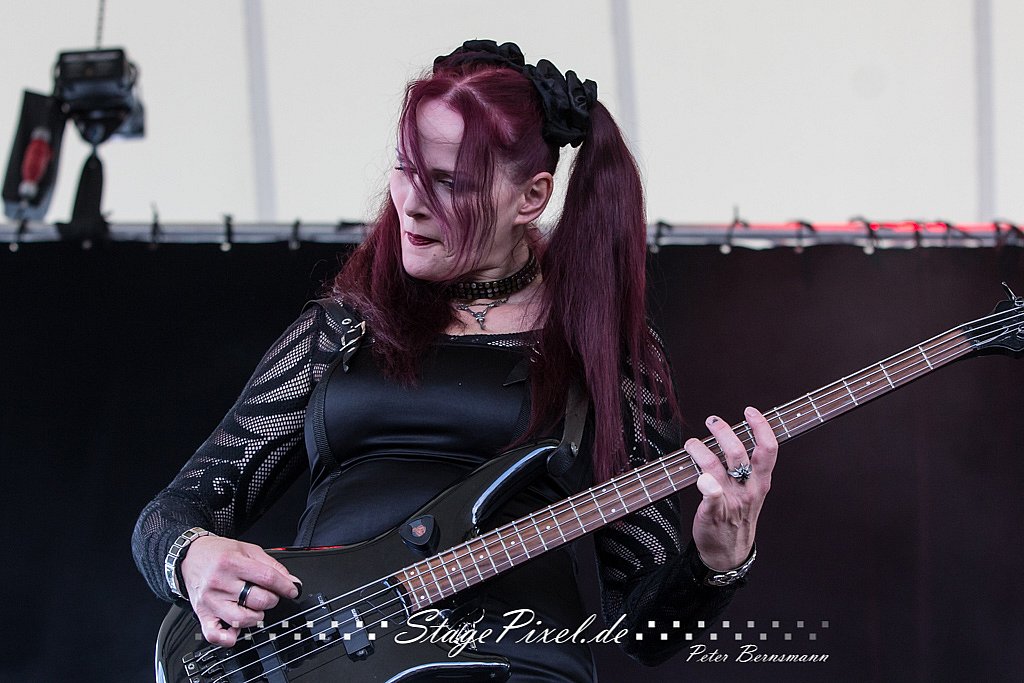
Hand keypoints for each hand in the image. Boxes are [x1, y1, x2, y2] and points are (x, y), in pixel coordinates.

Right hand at [180, 536, 301, 646]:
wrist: (190, 555)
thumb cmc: (219, 553)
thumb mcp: (248, 549)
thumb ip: (271, 565)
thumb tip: (291, 581)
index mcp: (232, 563)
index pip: (267, 578)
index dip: (285, 586)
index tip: (292, 590)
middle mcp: (219, 582)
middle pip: (257, 600)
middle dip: (272, 599)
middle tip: (270, 595)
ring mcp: (210, 601)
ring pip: (241, 619)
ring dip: (256, 617)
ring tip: (255, 608)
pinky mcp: (202, 614)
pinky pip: (215, 634)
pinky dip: (228, 638)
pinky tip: (236, 631)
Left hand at [685, 406, 777, 569]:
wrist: (730, 552)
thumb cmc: (739, 515)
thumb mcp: (753, 491)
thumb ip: (750, 466)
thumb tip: (736, 435)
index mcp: (760, 481)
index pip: (768, 449)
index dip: (761, 427)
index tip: (750, 411)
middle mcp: (747, 489)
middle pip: (738, 453)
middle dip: (724, 432)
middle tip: (712, 421)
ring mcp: (730, 501)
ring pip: (716, 467)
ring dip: (701, 449)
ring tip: (692, 443)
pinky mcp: (713, 513)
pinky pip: (710, 497)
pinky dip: (705, 486)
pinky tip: (700, 478)